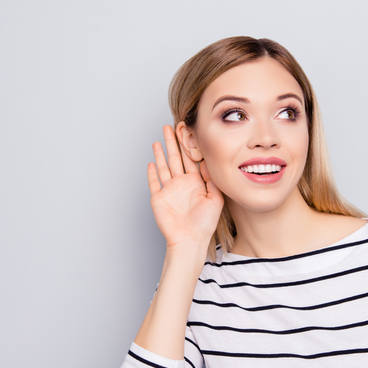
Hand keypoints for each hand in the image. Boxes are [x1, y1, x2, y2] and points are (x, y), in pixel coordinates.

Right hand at [147, 125, 223, 248]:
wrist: (190, 240)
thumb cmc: (205, 224)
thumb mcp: (216, 199)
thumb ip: (212, 180)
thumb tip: (207, 163)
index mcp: (195, 183)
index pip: (191, 159)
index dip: (188, 145)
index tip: (188, 131)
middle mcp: (181, 184)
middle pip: (176, 158)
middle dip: (173, 142)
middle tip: (171, 126)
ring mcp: (169, 190)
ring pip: (164, 166)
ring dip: (161, 153)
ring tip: (159, 138)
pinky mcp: (158, 198)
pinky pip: (154, 182)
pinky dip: (152, 172)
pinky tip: (151, 161)